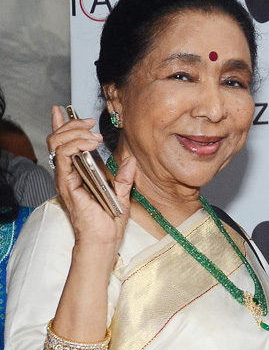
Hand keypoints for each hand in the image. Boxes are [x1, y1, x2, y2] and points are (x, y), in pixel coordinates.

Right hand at [46, 106, 134, 248]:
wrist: (104, 240)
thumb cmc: (109, 221)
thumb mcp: (122, 194)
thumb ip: (124, 177)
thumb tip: (130, 160)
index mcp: (77, 172)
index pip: (64, 143)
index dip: (60, 124)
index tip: (62, 109)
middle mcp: (68, 173)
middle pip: (57, 139)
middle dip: (72, 124)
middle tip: (90, 122)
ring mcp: (65, 178)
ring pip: (57, 144)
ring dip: (74, 132)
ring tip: (92, 134)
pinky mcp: (67, 184)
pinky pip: (63, 158)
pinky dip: (75, 145)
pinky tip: (90, 143)